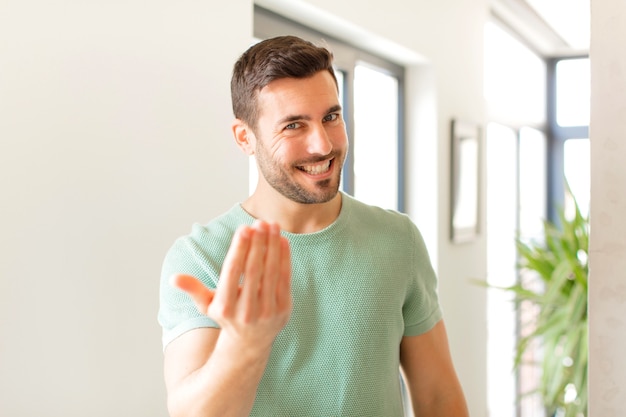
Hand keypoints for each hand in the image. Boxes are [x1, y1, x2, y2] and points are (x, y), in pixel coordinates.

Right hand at [171, 221, 291, 350]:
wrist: (249, 343)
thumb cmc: (226, 316)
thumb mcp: (207, 305)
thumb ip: (193, 289)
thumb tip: (173, 278)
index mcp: (225, 306)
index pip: (233, 271)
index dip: (239, 248)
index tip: (243, 228)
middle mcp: (246, 310)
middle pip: (253, 269)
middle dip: (257, 243)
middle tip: (259, 222)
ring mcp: (267, 311)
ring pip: (271, 272)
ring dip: (273, 246)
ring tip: (272, 225)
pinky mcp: (284, 309)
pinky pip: (285, 279)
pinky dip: (285, 258)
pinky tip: (282, 240)